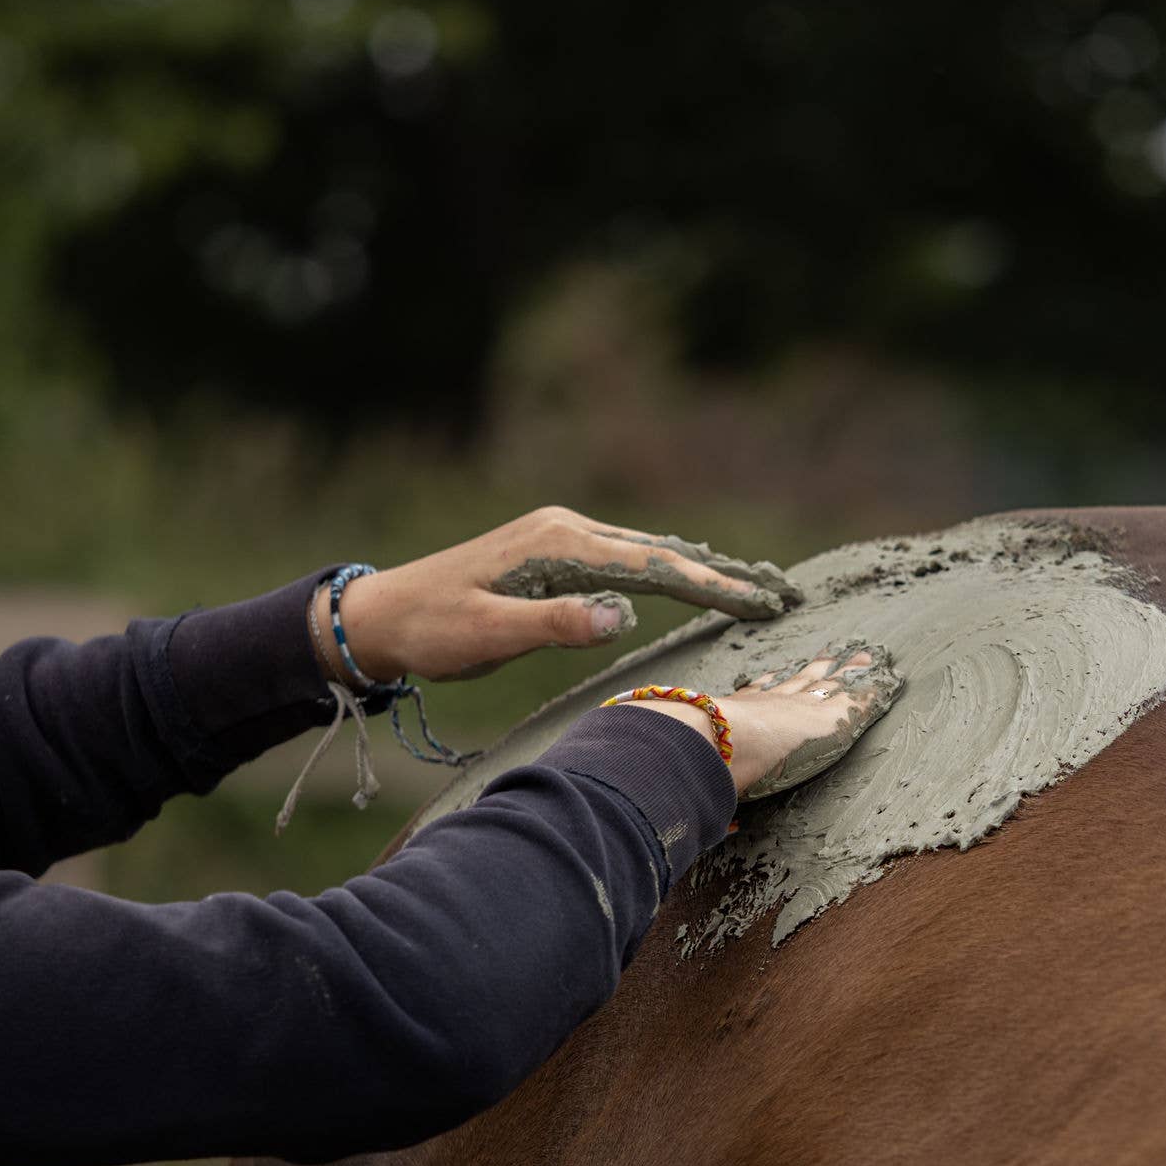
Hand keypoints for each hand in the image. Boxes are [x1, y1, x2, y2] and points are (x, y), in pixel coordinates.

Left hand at [313, 507, 802, 684]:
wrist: (381, 614)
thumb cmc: (433, 632)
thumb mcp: (490, 636)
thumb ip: (557, 625)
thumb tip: (624, 616)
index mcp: (562, 546)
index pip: (656, 568)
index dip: (714, 587)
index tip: (763, 604)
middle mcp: (569, 529)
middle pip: (666, 552)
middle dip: (727, 574)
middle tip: (784, 593)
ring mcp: (563, 535)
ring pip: (651, 551)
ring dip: (704, 568)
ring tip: (756, 584)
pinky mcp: (556, 550)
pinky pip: (629, 556)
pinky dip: (670, 566)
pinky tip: (691, 573)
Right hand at [623, 645, 902, 798]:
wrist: (709, 740)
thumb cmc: (693, 759)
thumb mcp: (691, 767)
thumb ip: (694, 785)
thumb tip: (698, 824)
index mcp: (739, 716)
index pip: (758, 696)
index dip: (768, 686)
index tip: (773, 676)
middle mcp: (772, 704)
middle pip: (801, 681)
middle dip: (815, 669)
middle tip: (829, 654)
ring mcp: (803, 707)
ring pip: (834, 683)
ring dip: (850, 670)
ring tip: (865, 655)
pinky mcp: (834, 716)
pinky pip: (862, 697)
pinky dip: (875, 688)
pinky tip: (889, 679)